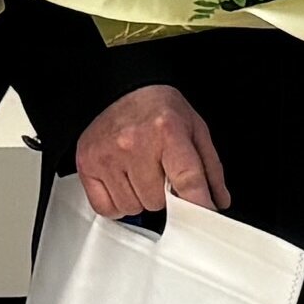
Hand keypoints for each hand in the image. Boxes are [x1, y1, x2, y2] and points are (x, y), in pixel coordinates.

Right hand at [75, 85, 226, 217]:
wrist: (125, 89)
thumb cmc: (160, 110)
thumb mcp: (195, 130)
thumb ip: (210, 169)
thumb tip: (217, 202)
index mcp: (167, 131)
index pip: (187, 181)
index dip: (198, 204)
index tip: (202, 215)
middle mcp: (134, 143)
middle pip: (156, 202)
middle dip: (162, 194)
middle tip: (160, 172)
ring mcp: (107, 155)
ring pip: (132, 208)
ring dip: (139, 198)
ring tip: (140, 173)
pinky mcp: (87, 164)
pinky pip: (106, 208)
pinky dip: (117, 203)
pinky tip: (122, 182)